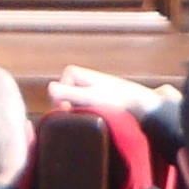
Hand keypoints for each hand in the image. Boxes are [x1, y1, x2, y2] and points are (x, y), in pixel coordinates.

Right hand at [48, 66, 168, 119]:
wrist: (139, 103)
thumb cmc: (116, 99)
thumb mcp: (90, 97)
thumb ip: (69, 93)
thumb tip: (49, 88)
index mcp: (72, 72)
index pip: (55, 94)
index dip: (64, 105)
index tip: (82, 108)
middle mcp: (75, 76)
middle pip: (60, 100)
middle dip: (71, 109)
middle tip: (90, 113)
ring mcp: (82, 86)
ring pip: (69, 105)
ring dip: (79, 112)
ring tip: (96, 114)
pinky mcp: (89, 96)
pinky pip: (79, 108)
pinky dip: (85, 113)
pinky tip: (97, 116)